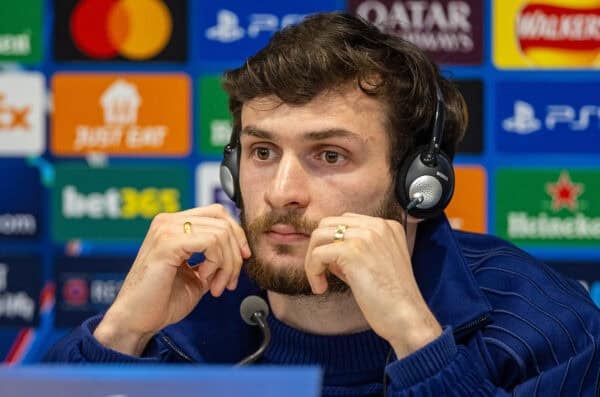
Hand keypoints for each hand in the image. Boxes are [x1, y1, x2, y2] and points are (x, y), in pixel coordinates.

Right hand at [94, 204, 250, 355]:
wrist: (136, 320)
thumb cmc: (162, 300)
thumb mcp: (198, 274)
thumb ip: (215, 258)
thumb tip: (240, 250)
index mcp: (173, 225)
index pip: (217, 214)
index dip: (236, 235)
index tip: (242, 259)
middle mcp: (168, 221)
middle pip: (223, 221)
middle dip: (234, 254)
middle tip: (229, 281)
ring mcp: (166, 229)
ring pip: (221, 232)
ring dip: (227, 263)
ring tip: (215, 285)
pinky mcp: (167, 243)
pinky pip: (211, 242)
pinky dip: (217, 263)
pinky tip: (205, 279)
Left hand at [304, 213, 440, 357]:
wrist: (406, 317)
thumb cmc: (392, 299)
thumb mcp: (377, 264)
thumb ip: (354, 251)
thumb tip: (326, 250)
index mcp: (387, 226)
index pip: (345, 221)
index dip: (333, 243)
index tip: (332, 267)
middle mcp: (378, 225)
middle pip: (328, 224)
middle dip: (317, 248)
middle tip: (320, 273)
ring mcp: (365, 236)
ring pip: (319, 236)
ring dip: (312, 260)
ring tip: (320, 282)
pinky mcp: (352, 251)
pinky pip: (317, 254)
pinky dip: (312, 271)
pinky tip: (321, 287)